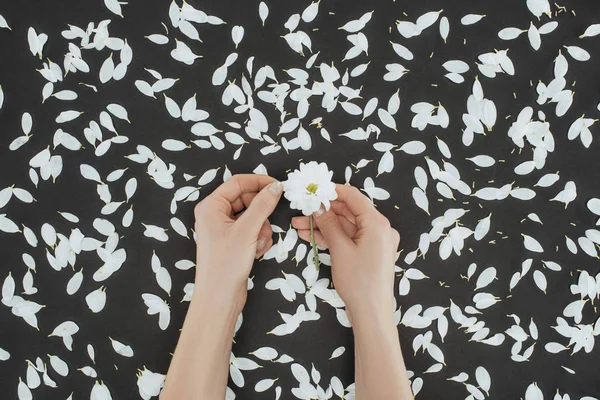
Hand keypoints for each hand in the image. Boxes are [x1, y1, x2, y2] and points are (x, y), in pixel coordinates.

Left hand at [193, 174, 282, 313]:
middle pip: (246, 200)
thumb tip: (275, 187)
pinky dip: (257, 239)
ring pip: (252, 216)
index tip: (279, 186)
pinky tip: (255, 252)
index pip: (238, 182)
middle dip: (260, 213)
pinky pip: (251, 231)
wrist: (219, 299)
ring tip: (257, 244)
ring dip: (261, 229)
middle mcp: (214, 215)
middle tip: (269, 223)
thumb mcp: (247, 231)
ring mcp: (223, 229)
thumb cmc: (226, 264)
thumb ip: (262, 205)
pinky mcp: (231, 242)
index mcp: (211, 206)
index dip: (259, 182)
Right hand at [291, 184, 399, 321]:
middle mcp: (379, 229)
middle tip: (300, 210)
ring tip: (298, 225)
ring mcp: (374, 241)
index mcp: (377, 223)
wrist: (371, 313)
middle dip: (323, 211)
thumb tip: (318, 206)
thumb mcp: (340, 250)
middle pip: (348, 212)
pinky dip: (331, 237)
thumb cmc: (358, 282)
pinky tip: (309, 235)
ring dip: (323, 225)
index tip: (313, 189)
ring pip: (345, 226)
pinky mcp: (368, 252)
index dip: (332, 191)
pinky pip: (348, 238)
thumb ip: (329, 224)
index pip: (353, 197)